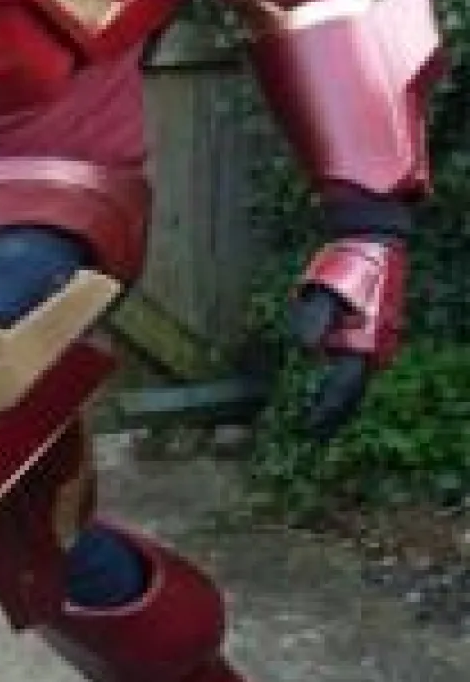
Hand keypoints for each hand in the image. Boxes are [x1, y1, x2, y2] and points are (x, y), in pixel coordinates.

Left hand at [288, 237, 406, 436]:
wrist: (373, 245)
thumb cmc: (345, 267)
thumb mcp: (324, 289)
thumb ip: (313, 319)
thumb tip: (304, 349)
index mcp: (363, 342)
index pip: (342, 389)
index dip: (325, 411)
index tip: (308, 428)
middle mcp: (373, 349)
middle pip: (352, 394)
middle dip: (333, 415)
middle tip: (312, 436)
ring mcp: (376, 344)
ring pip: (356, 383)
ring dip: (339, 403)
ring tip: (321, 423)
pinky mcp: (373, 337)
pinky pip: (357, 369)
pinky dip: (343, 386)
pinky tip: (330, 392)